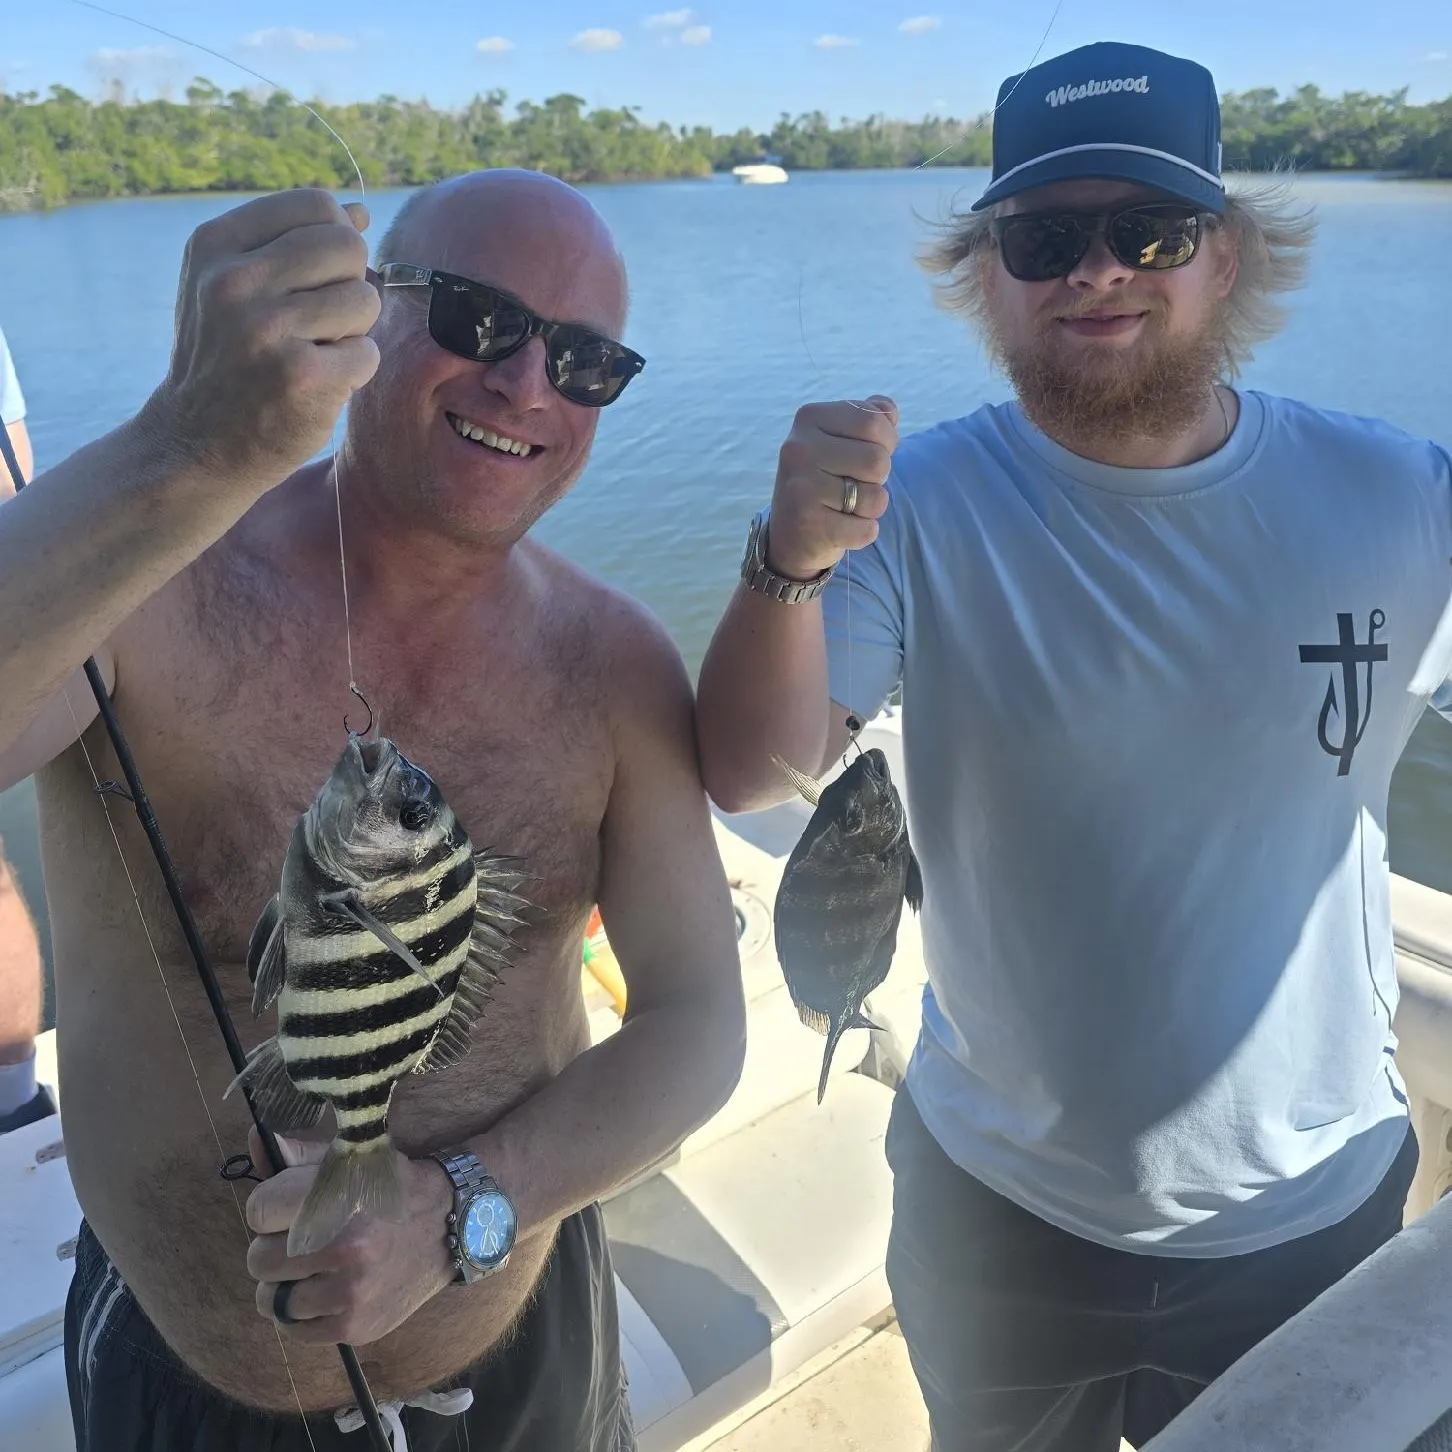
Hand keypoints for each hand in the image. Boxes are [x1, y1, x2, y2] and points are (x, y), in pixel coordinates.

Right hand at [145, 188, 380, 497]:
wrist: (195, 443)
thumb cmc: (227, 359)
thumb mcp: (234, 288)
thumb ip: (291, 244)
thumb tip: (357, 211)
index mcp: (215, 245)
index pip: (314, 204)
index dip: (335, 237)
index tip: (319, 275)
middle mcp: (234, 281)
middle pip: (347, 245)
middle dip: (350, 282)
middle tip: (322, 320)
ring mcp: (265, 329)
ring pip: (365, 299)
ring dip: (354, 330)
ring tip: (315, 351)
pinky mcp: (300, 376)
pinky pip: (368, 353)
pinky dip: (355, 371)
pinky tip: (317, 383)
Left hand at [243, 1128, 455, 1345]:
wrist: (453, 1222)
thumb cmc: (392, 1188)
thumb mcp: (351, 1159)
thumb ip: (297, 1154)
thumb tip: (255, 1138)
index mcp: (337, 1198)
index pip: (257, 1211)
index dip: (269, 1208)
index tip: (288, 1209)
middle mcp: (343, 1247)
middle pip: (258, 1258)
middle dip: (273, 1247)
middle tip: (301, 1240)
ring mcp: (350, 1292)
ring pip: (271, 1299)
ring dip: (285, 1283)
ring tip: (312, 1268)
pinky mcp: (355, 1326)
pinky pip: (296, 1328)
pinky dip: (302, 1312)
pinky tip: (325, 1290)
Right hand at [765, 395, 898, 579]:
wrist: (789, 536)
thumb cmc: (825, 480)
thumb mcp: (841, 441)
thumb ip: (868, 418)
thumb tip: (888, 409)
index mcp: (809, 418)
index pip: (874, 420)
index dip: (886, 441)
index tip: (866, 454)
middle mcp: (799, 449)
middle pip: (878, 460)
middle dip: (878, 478)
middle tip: (854, 484)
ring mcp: (801, 488)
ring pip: (876, 497)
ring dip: (871, 508)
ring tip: (845, 507)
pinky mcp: (809, 525)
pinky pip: (867, 530)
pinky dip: (862, 533)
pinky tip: (839, 529)